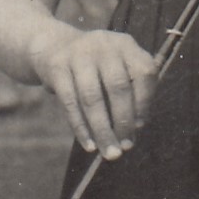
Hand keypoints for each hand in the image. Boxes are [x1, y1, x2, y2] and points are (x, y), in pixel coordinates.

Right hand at [32, 26, 158, 159]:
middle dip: (123, 122)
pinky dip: (81, 127)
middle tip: (125, 148)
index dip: (144, 102)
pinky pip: (70, 102)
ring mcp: (79, 53)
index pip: (144, 73)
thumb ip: (129, 95)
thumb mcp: (116, 69)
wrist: (53, 46)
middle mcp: (104, 45)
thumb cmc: (95, 68)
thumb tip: (133, 131)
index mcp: (126, 45)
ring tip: (109, 153)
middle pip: (118, 87)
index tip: (140, 127)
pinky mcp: (57, 67)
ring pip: (92, 98)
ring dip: (102, 130)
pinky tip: (89, 145)